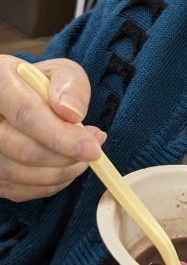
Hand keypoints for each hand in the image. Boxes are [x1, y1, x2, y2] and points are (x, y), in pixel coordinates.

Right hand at [0, 56, 105, 201]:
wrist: (16, 100)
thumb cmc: (40, 86)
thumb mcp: (60, 73)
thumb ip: (71, 85)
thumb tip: (72, 113)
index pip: (27, 115)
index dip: (62, 136)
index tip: (92, 149)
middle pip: (23, 150)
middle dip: (66, 157)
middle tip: (93, 149)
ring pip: (21, 175)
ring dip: (62, 172)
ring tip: (82, 155)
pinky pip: (19, 190)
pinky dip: (50, 184)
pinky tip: (64, 166)